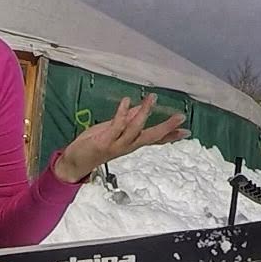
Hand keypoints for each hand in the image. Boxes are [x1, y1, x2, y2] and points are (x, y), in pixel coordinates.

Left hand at [54, 95, 189, 182]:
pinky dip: (122, 114)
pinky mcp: (104, 142)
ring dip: (144, 113)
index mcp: (131, 143)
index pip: (154, 139)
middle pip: (151, 137)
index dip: (170, 135)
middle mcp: (127, 146)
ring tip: (152, 98)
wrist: (73, 163)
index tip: (187, 131)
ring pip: (135, 130)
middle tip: (181, 117)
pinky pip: (116, 126)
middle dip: (166, 128)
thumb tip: (141, 109)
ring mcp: (116, 145)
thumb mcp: (112, 131)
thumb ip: (127, 121)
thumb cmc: (93, 146)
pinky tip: (127, 101)